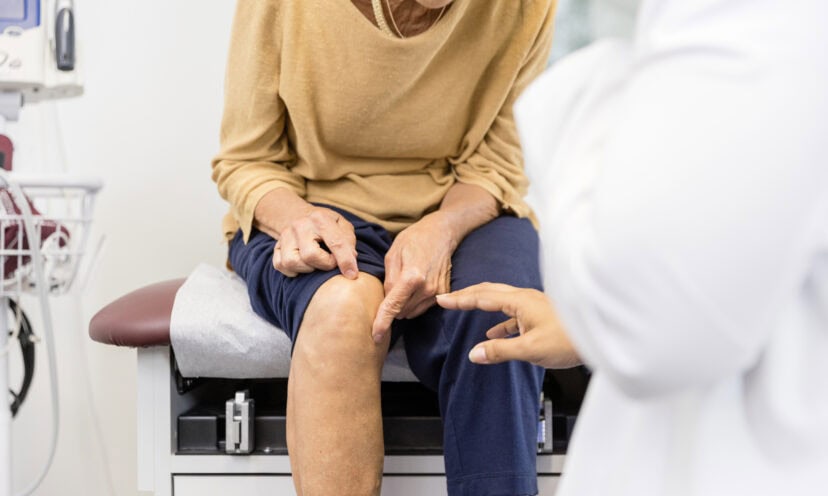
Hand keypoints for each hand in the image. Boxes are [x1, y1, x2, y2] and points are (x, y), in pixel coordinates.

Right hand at [255, 189, 357, 278]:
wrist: (302, 216)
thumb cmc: (327, 225)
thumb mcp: (343, 226)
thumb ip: (348, 242)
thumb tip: (350, 262)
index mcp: (320, 218)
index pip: (335, 242)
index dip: (345, 261)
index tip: (352, 275)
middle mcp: (300, 225)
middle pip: (310, 255)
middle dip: (324, 264)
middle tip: (331, 262)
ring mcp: (285, 236)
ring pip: (292, 262)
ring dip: (308, 268)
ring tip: (316, 263)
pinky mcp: (276, 246)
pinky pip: (281, 266)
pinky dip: (293, 271)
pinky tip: (303, 265)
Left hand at [371, 212, 454, 341]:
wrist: (441, 233)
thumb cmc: (414, 239)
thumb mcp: (392, 255)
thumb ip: (388, 280)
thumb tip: (386, 300)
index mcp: (412, 277)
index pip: (393, 306)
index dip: (382, 322)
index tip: (375, 336)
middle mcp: (427, 288)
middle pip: (401, 312)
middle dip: (392, 307)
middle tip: (389, 290)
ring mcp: (438, 292)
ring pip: (412, 312)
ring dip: (403, 306)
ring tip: (403, 286)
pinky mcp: (444, 293)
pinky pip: (423, 307)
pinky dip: (414, 302)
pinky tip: (414, 287)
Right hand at [436, 283, 581, 368]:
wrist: (601, 337)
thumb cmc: (570, 340)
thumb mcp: (530, 349)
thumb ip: (500, 351)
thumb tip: (474, 353)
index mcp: (520, 301)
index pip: (482, 296)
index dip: (460, 300)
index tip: (442, 300)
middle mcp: (526, 298)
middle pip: (489, 292)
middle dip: (467, 295)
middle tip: (449, 299)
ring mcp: (534, 306)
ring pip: (501, 301)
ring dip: (482, 305)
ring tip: (466, 310)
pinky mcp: (541, 316)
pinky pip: (513, 314)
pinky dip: (499, 321)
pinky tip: (494, 334)